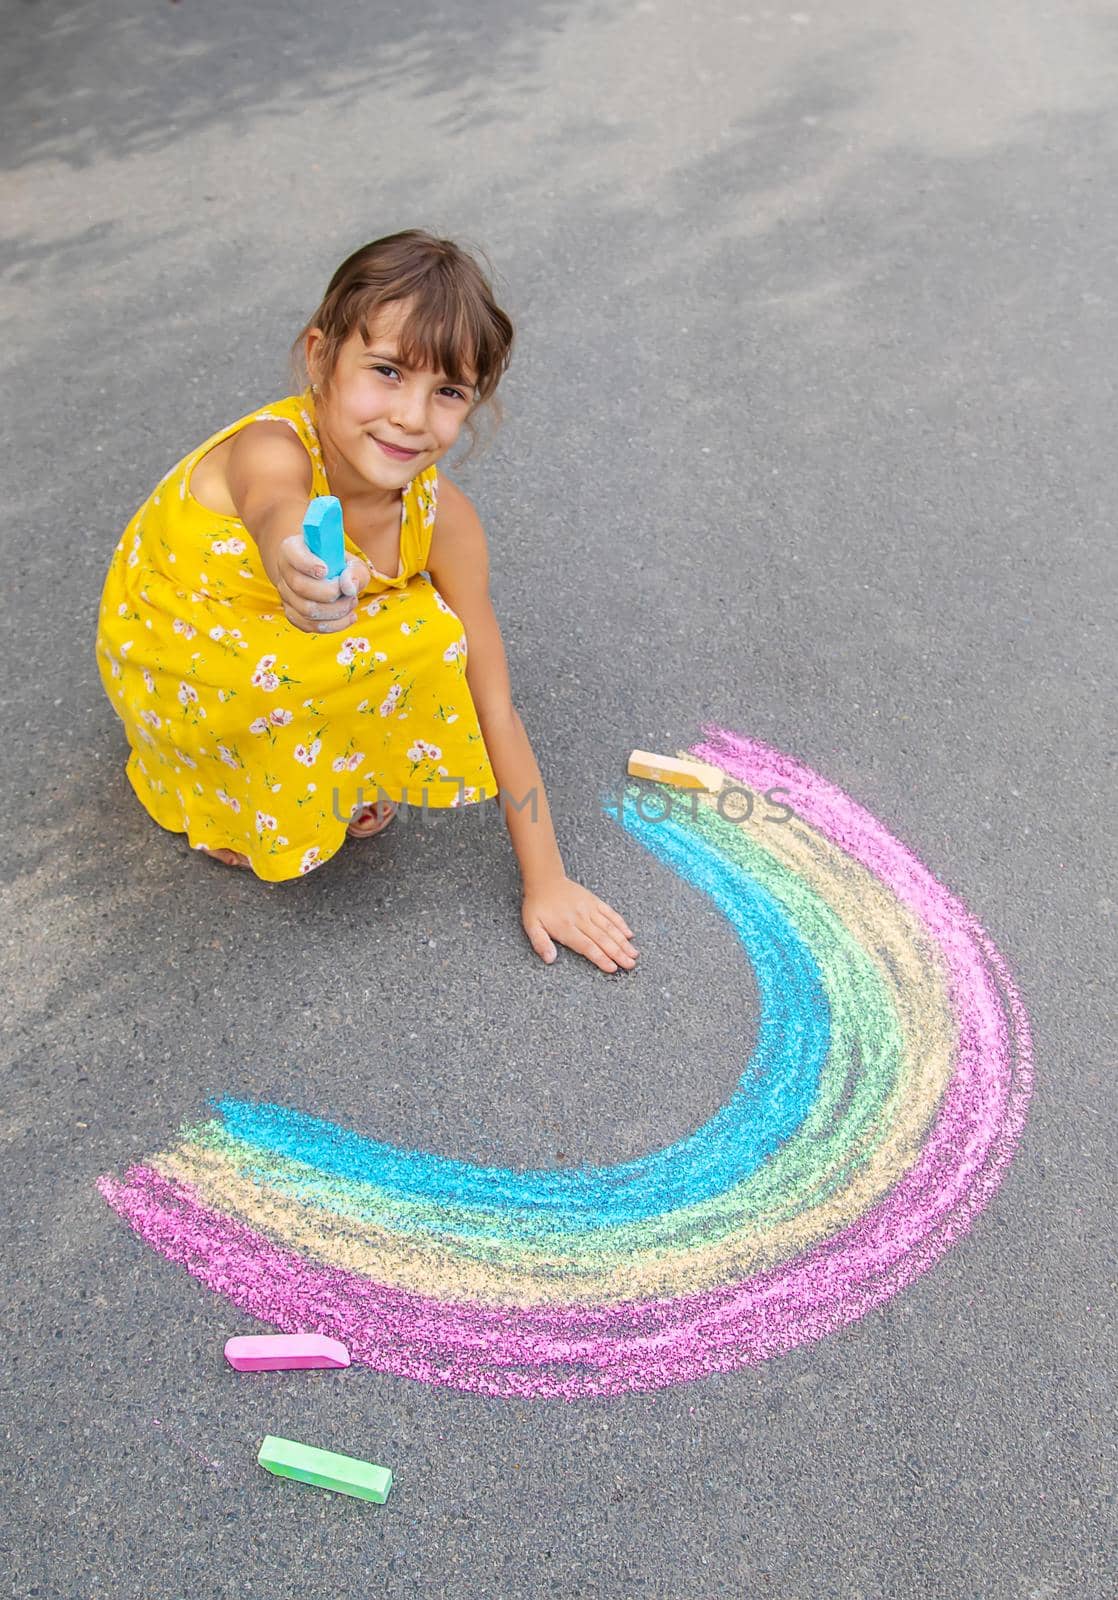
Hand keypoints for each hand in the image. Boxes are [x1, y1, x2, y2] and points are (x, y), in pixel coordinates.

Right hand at [271, 535, 370, 633]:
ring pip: (306, 610)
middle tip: (350, 592)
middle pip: (301, 587)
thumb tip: (348, 588)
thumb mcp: (352, 562)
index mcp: (292, 549)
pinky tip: (349, 617)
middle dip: (331, 593)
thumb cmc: (338, 566)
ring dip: (335, 611)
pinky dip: (333, 625)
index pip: (294, 556)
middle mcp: (284, 571)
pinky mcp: (292, 613)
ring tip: (351, 602)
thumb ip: (355, 571)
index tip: (325, 570)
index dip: (308, 564)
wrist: (323, 576)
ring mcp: (285, 594)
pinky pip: (309, 626)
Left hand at [521, 875, 638, 973]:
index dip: (601, 958)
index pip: (587, 946)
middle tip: (630, 965)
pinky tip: (629, 934)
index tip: (612, 968)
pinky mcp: (594, 901)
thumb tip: (550, 959)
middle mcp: (581, 919)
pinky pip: (610, 913)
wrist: (545, 880)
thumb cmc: (537, 905)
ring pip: (609, 928)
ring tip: (634, 954)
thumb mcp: (531, 925)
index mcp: (566, 927)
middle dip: (618, 953)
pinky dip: (620, 924)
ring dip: (623, 942)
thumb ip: (540, 943)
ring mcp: (589, 909)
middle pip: (603, 939)